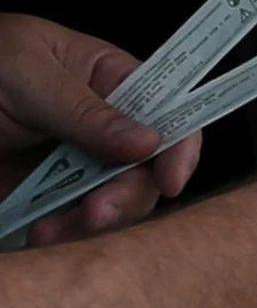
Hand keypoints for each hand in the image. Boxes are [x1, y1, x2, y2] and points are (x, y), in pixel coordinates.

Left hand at [0, 14, 201, 244]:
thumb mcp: (25, 72)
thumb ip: (84, 109)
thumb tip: (149, 141)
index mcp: (110, 79)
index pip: (170, 109)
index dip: (181, 145)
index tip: (170, 180)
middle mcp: (106, 124)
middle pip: (151, 167)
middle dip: (130, 194)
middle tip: (98, 212)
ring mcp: (79, 162)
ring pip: (119, 201)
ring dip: (96, 222)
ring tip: (55, 228)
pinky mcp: (49, 194)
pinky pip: (77, 221)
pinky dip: (66, 234)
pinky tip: (40, 232)